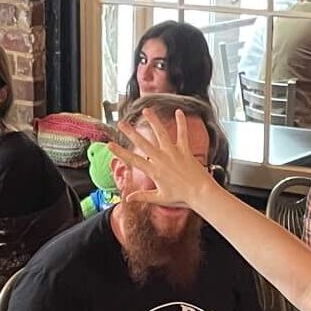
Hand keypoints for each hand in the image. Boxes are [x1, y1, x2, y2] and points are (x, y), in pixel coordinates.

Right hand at [107, 109, 221, 213]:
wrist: (200, 193)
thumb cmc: (181, 197)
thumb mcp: (159, 198)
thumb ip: (142, 196)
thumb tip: (127, 199)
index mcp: (154, 171)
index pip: (132, 160)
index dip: (120, 152)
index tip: (109, 144)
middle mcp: (161, 159)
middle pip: (143, 143)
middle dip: (130, 132)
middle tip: (121, 123)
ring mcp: (173, 153)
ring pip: (161, 133)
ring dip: (153, 121)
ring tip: (146, 111)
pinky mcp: (185, 150)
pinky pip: (182, 134)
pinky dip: (181, 122)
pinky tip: (178, 111)